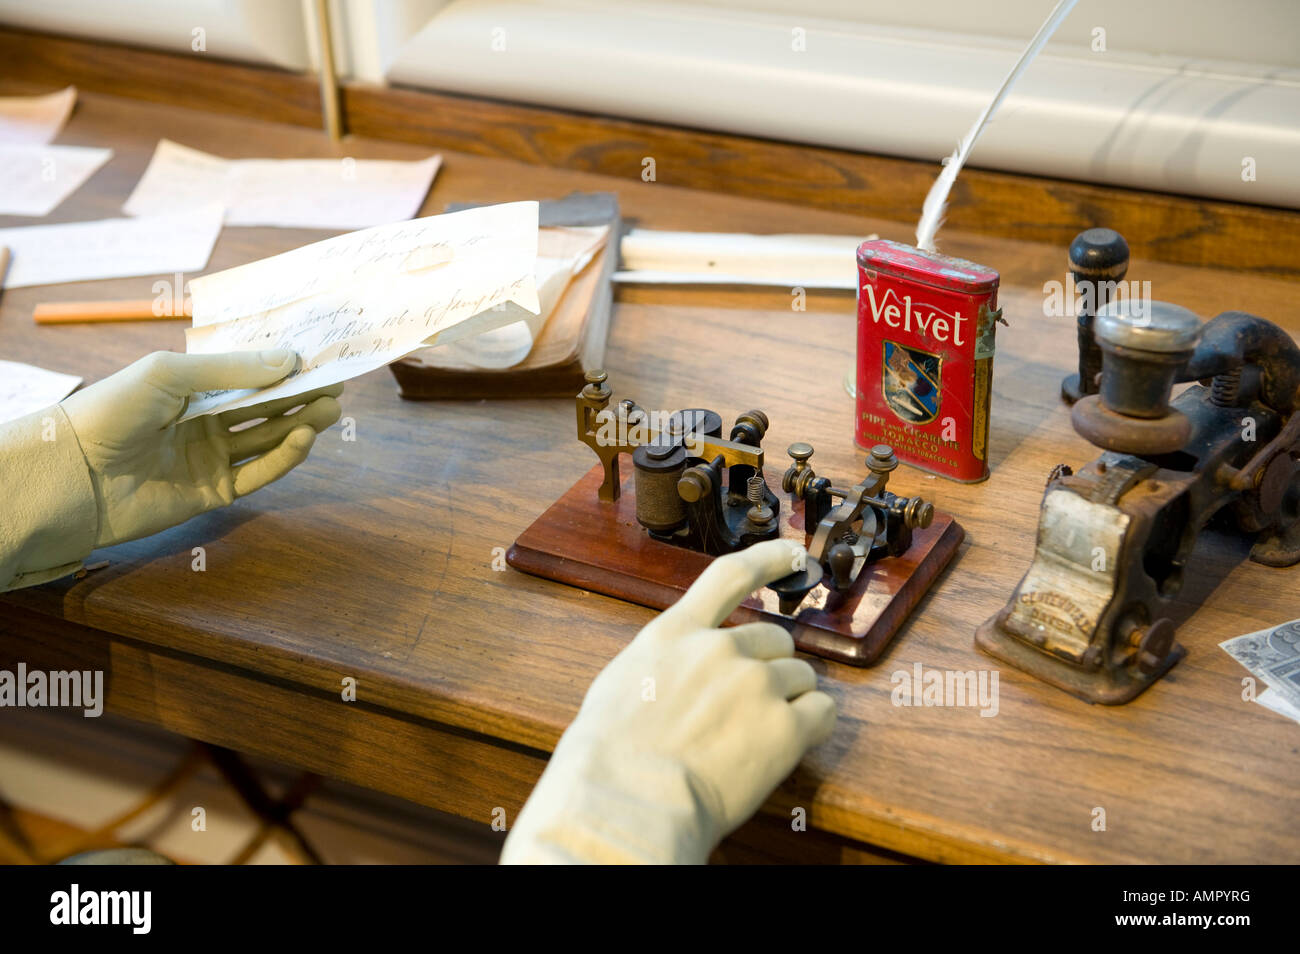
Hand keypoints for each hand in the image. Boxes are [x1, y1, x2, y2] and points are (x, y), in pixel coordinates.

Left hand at [60, 349, 340, 546]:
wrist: (74, 475)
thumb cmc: (111, 410)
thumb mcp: (170, 374)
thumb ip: (231, 370)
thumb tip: (289, 360)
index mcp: (189, 387)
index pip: (247, 375)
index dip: (283, 368)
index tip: (319, 359)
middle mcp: (203, 420)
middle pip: (264, 407)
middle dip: (300, 395)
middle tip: (336, 385)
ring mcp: (209, 457)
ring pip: (267, 439)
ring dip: (300, 423)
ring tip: (330, 409)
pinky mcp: (213, 491)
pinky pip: (257, 474)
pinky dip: (283, 457)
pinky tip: (301, 438)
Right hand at [502, 538, 835, 863]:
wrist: (627, 800)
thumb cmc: (609, 757)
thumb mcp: (620, 685)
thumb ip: (661, 665)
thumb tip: (678, 676)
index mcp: (675, 634)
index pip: (730, 576)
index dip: (767, 559)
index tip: (793, 552)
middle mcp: (721, 648)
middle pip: (776, 640)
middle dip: (770, 669)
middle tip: (749, 708)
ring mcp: (757, 684)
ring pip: (801, 677)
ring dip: (789, 700)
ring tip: (756, 736)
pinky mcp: (785, 727)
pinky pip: (821, 713)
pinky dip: (811, 727)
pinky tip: (785, 747)